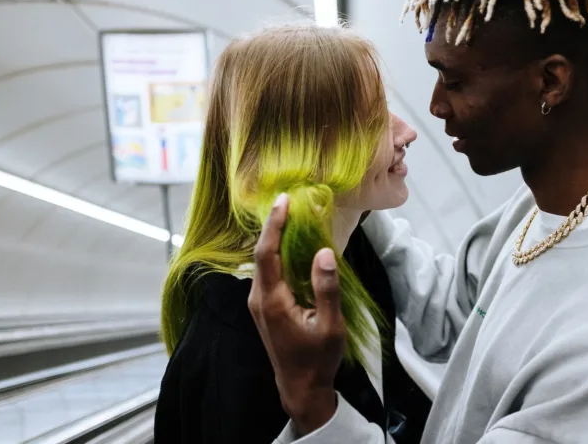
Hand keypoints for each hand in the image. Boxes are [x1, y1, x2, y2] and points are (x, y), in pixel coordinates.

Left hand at [248, 193, 346, 435]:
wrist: (300, 388)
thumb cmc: (317, 360)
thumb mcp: (329, 325)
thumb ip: (326, 288)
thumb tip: (323, 252)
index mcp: (271, 301)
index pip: (267, 253)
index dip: (274, 224)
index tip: (284, 200)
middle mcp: (258, 299)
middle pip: (262, 253)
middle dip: (275, 224)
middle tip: (292, 200)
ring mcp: (258, 303)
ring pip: (265, 262)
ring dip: (277, 238)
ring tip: (294, 215)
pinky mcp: (264, 307)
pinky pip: (269, 272)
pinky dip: (280, 254)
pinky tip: (294, 245)